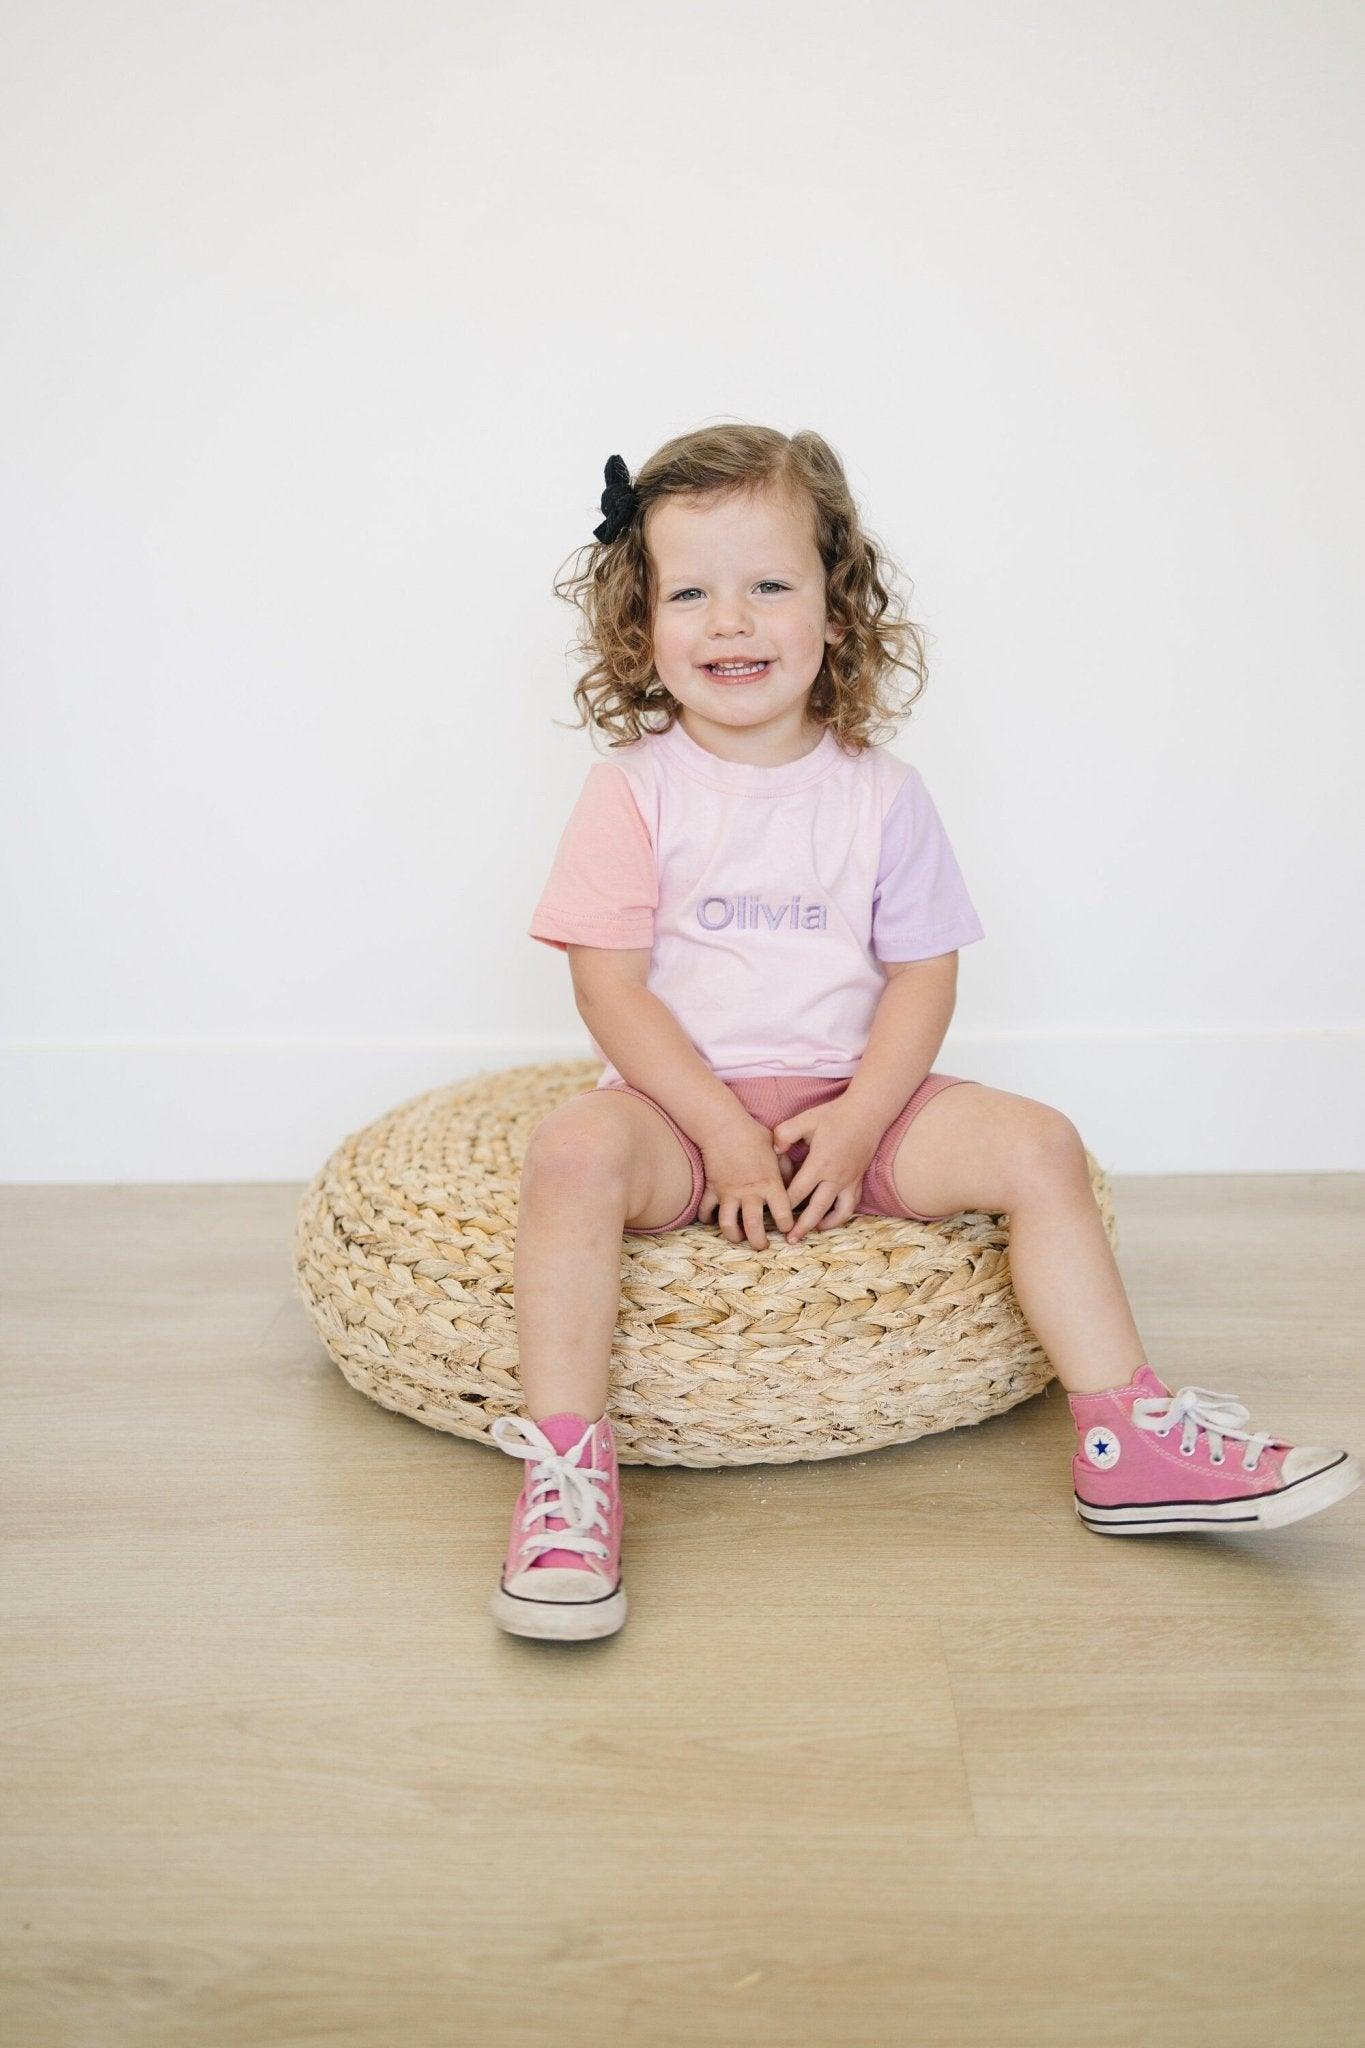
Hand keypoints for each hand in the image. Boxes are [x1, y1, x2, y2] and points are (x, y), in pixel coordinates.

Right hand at [696, 1112, 797, 1249]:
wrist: (723, 1125)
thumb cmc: (753, 1134)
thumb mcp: (777, 1149)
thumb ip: (787, 1169)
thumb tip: (795, 1182)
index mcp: (770, 1184)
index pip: (783, 1214)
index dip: (787, 1226)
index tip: (788, 1230)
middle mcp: (750, 1193)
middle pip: (755, 1228)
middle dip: (759, 1243)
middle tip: (763, 1246)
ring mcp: (729, 1193)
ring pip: (729, 1226)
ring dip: (734, 1237)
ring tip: (739, 1239)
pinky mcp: (712, 1189)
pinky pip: (706, 1210)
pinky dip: (707, 1219)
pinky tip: (711, 1222)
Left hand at [770, 1098, 880, 1242]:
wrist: (867, 1113)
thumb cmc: (834, 1115)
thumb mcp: (806, 1119)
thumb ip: (785, 1133)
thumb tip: (774, 1149)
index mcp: (820, 1164)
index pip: (797, 1193)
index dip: (783, 1206)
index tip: (771, 1214)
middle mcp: (836, 1177)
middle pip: (816, 1210)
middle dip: (801, 1227)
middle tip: (789, 1240)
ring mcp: (850, 1181)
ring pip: (838, 1213)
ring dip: (825, 1225)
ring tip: (812, 1232)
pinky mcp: (858, 1180)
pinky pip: (851, 1206)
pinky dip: (840, 1216)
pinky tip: (830, 1218)